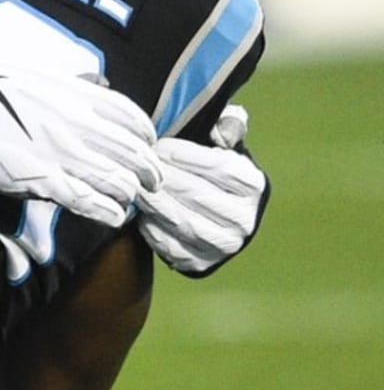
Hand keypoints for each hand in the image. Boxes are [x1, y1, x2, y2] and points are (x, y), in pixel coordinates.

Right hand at [0, 54, 161, 227]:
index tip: (148, 145)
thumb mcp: (40, 74)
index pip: (133, 118)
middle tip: (150, 181)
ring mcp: (64, 156)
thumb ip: (76, 83)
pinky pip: (91, 203)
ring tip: (128, 198)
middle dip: (148, 171)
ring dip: (130, 193)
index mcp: (78, 96)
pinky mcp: (45, 182)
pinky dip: (110, 212)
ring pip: (120, 182)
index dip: (147, 136)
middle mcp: (78, 125)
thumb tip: (103, 83)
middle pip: (134, 154)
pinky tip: (113, 214)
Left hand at [135, 109, 268, 275]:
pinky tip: (140, 212)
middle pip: (197, 195)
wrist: (210, 215)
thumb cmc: (210, 168)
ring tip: (136, 185)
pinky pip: (170, 246)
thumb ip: (226, 127)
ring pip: (183, 222)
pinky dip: (151, 228)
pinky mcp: (200, 263)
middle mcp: (244, 219)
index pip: (221, 168)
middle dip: (164, 177)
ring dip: (154, 203)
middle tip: (140, 165)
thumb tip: (222, 131)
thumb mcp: (223, 143)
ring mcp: (224, 245)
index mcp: (254, 185)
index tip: (160, 146)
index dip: (186, 156)